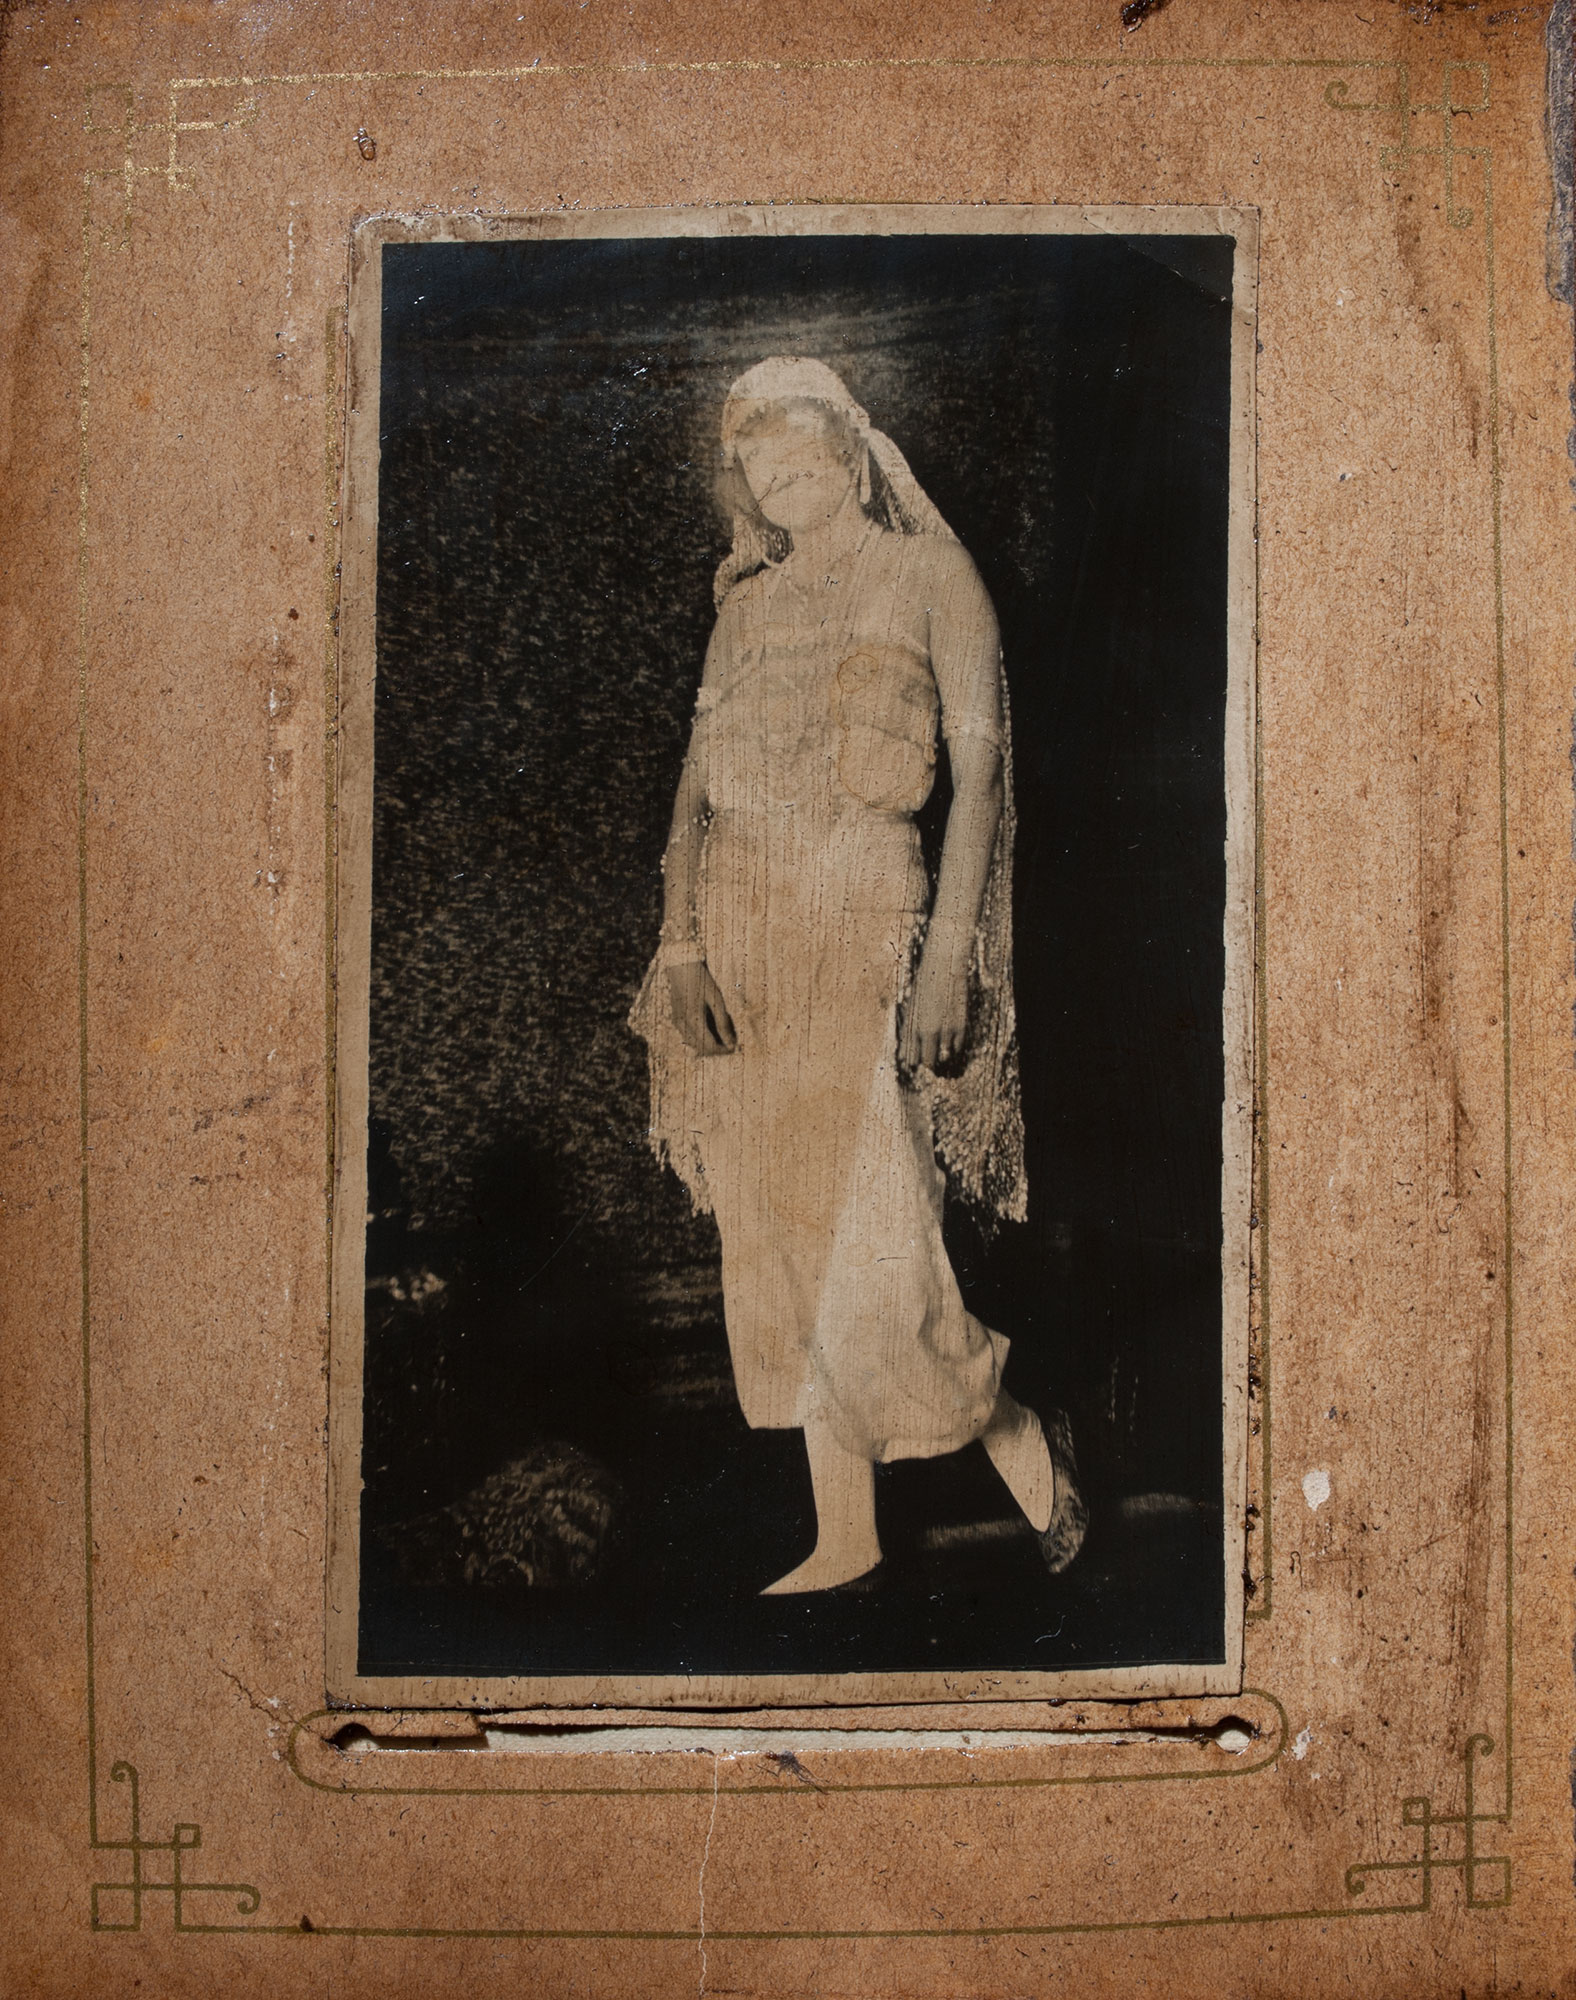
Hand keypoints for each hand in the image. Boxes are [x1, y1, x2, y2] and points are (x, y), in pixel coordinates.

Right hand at [667, 960, 737, 1056]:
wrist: (682, 967)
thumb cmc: (702, 980)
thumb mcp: (717, 999)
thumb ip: (723, 1022)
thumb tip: (731, 1043)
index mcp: (693, 1019)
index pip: (708, 1046)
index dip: (722, 1049)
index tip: (734, 1046)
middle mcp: (682, 1024)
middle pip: (700, 1048)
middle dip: (716, 1049)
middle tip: (730, 1042)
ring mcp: (676, 1022)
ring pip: (693, 1045)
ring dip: (708, 1045)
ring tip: (722, 1035)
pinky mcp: (675, 1019)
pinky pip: (688, 1037)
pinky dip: (700, 1038)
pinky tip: (711, 1029)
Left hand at [900, 935, 969, 1071]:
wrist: (943, 967)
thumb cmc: (924, 985)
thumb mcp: (911, 1007)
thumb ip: (911, 1027)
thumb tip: (910, 1047)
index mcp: (913, 1027)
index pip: (911, 1058)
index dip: (912, 1062)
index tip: (914, 1063)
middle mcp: (929, 1032)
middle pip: (927, 1062)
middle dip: (927, 1064)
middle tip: (928, 1062)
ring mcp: (946, 1030)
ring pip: (944, 1057)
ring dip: (942, 1056)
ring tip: (940, 1052)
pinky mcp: (960, 1026)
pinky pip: (957, 1047)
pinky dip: (953, 1046)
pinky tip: (950, 1040)